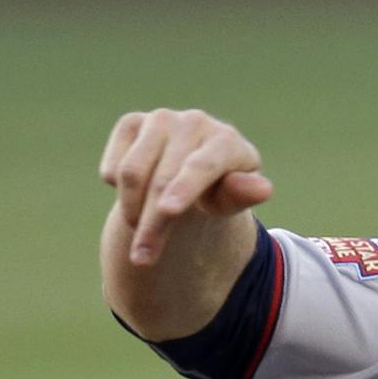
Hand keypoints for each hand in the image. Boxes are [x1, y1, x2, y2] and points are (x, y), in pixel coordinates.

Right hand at [99, 108, 273, 267]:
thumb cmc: (219, 191)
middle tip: (142, 259)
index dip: (184, 188)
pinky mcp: (132, 123)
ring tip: (141, 231)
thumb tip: (263, 188)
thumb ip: (242, 195)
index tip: (168, 211)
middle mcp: (194, 122)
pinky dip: (118, 189)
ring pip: (132, 172)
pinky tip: (136, 197)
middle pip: (162, 179)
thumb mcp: (231, 200)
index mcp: (227, 140)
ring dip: (131, 210)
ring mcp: (161, 119)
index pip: (202, 166)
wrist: (195, 171)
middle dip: (152, 223)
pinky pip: (114, 164)